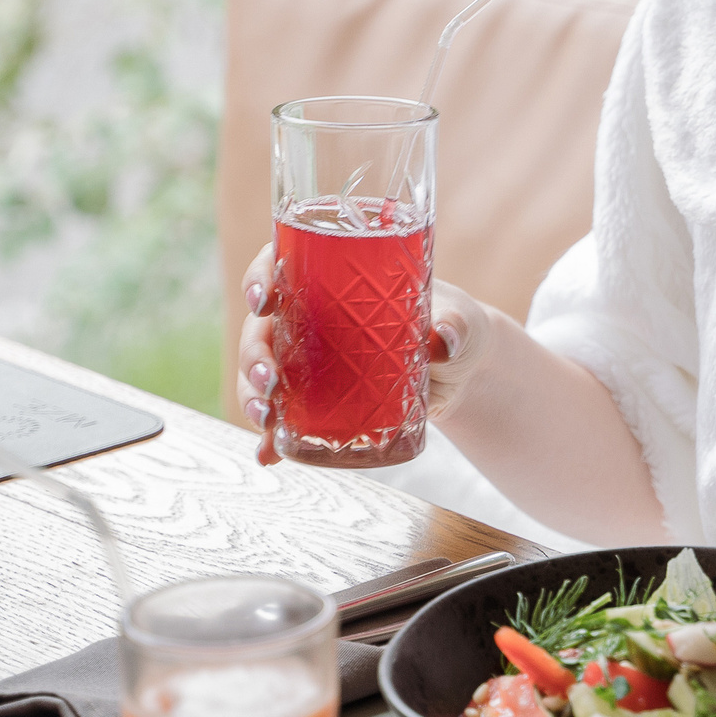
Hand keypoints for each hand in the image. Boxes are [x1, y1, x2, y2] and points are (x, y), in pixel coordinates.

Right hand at [234, 245, 497, 466]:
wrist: (463, 374)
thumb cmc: (456, 326)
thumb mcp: (459, 320)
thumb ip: (455, 325)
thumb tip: (444, 342)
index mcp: (336, 278)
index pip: (283, 263)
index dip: (260, 277)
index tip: (263, 300)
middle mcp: (313, 316)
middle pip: (262, 327)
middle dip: (254, 354)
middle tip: (270, 381)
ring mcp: (310, 360)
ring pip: (263, 372)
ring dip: (252, 396)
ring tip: (267, 420)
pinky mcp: (319, 398)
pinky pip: (285, 415)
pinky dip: (272, 435)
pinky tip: (270, 453)